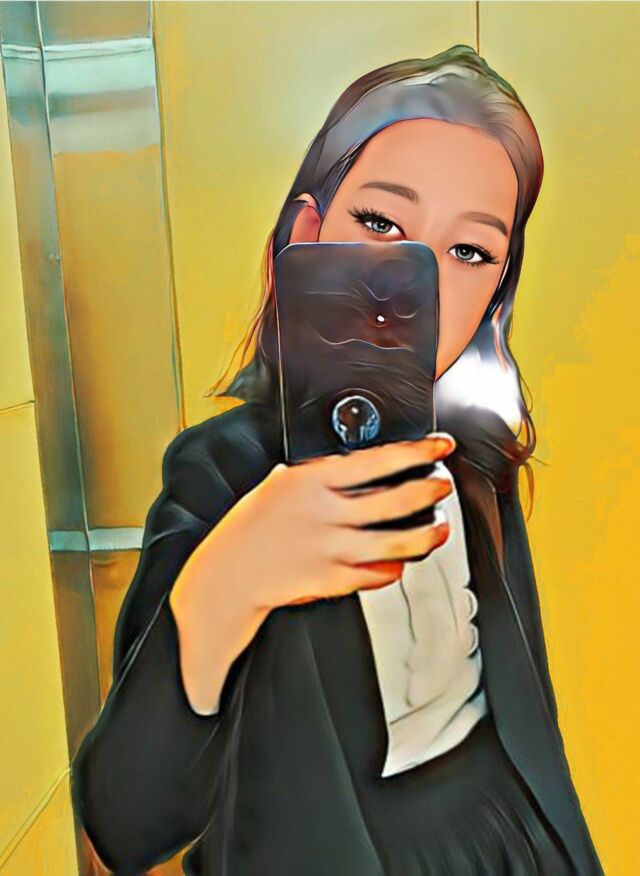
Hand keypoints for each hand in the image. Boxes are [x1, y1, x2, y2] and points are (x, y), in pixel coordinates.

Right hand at [197, 432, 455, 610]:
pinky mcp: (333, 580)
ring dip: (427, 535)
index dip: (416, 452)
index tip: (439, 446)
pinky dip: (394, 568)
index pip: (378, 459)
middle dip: (431, 491)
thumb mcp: (275, 486)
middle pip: (398, 499)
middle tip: (443, 485)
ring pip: (398, 542)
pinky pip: (378, 574)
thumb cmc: (247, 529)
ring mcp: (331, 548)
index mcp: (311, 480)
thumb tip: (344, 466)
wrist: (226, 576)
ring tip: (439, 529)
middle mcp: (326, 513)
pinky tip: (399, 562)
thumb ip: (310, 476)